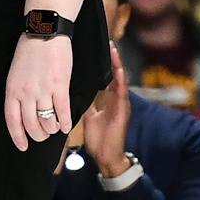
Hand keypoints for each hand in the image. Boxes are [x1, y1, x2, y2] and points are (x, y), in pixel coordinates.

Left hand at [5, 33, 73, 150]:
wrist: (45, 32)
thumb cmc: (30, 51)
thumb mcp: (16, 74)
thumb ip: (18, 93)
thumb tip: (24, 112)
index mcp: (12, 90)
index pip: (12, 121)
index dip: (18, 137)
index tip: (23, 146)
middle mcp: (26, 93)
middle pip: (31, 125)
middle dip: (38, 135)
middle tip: (43, 136)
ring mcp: (43, 90)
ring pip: (47, 121)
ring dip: (52, 129)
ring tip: (55, 128)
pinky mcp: (60, 86)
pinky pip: (62, 112)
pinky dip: (65, 122)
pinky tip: (67, 126)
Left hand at [82, 45, 131, 175]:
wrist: (106, 156)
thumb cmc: (99, 139)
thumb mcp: (89, 118)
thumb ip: (87, 104)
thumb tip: (75, 93)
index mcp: (110, 101)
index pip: (108, 78)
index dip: (106, 65)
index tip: (102, 51)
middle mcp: (117, 100)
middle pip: (115, 75)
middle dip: (113, 60)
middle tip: (109, 43)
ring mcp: (122, 104)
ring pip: (120, 80)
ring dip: (117, 65)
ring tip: (114, 51)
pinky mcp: (123, 110)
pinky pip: (122, 92)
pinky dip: (120, 80)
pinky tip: (118, 69)